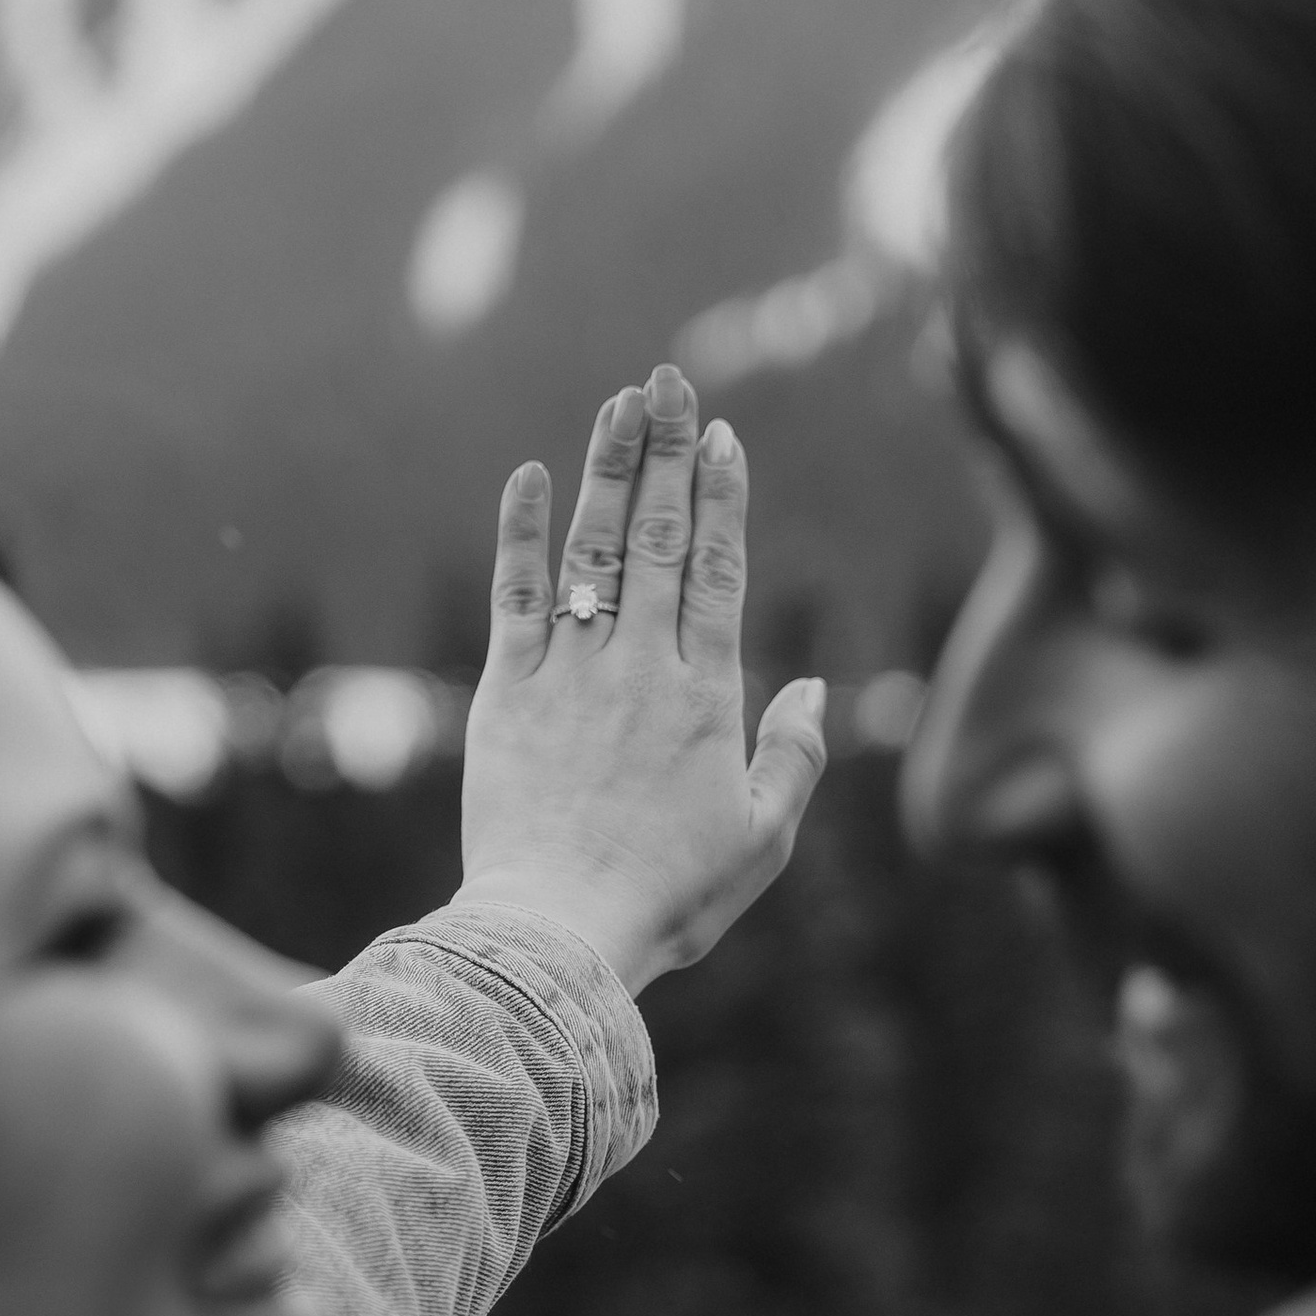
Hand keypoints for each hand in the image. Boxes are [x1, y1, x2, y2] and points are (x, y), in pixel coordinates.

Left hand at [453, 363, 827, 994]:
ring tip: (619, 402)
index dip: (723, 497)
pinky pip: (514, 597)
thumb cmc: (669, 899)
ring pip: (591, 549)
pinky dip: (521, 533)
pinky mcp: (505, 696)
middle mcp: (640, 668)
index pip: (719, 572)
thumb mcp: (762, 840)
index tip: (723, 435)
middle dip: (666, 452)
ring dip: (605, 468)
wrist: (559, 937)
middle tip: (670, 379)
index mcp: (707, 698)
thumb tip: (810, 687)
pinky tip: (528, 475)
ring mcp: (569, 675)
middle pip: (657, 537)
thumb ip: (794, 758)